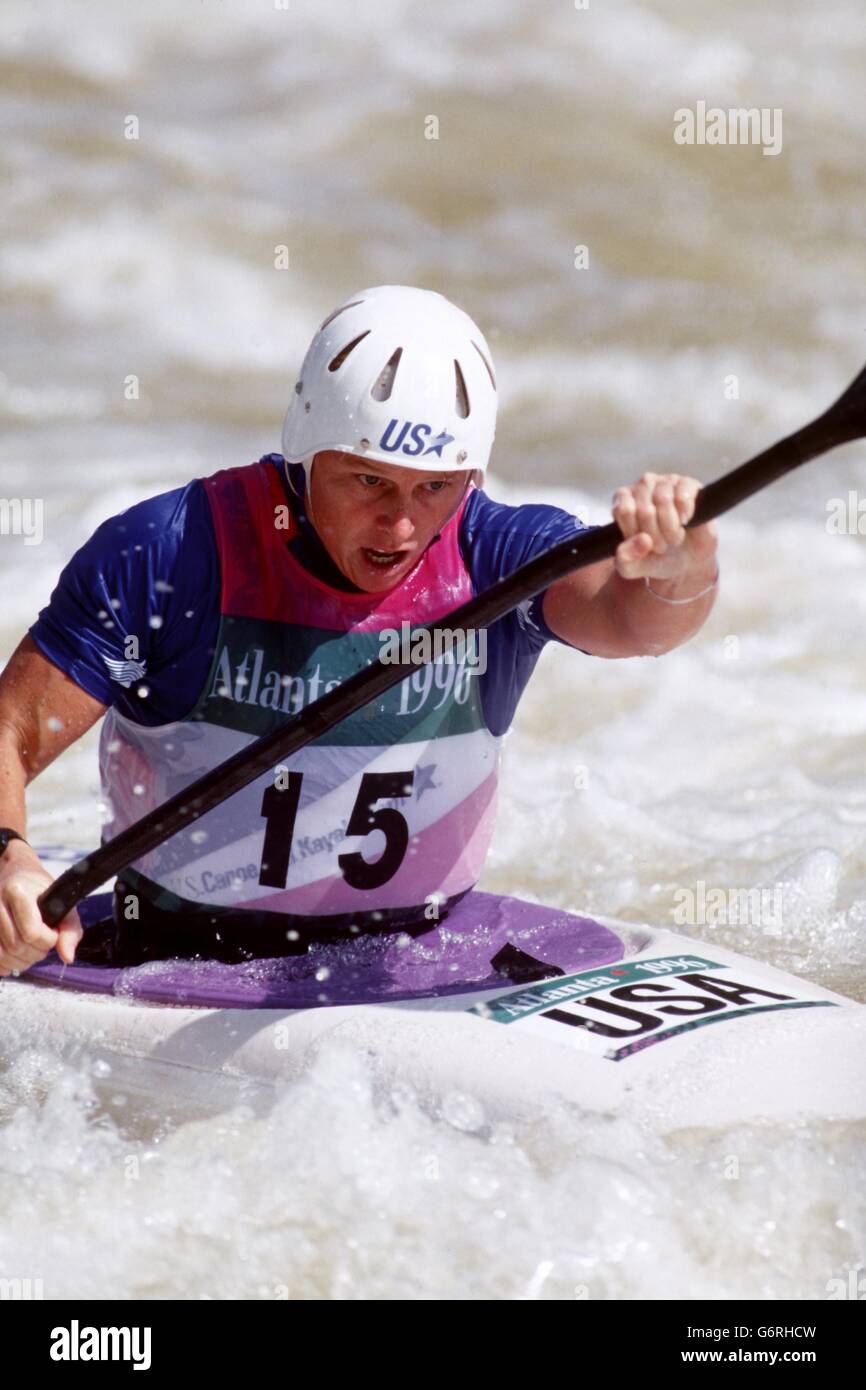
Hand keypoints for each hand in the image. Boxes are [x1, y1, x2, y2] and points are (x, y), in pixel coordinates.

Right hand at [0, 840, 82, 975]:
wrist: (15, 873)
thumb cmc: (40, 889)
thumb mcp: (62, 902)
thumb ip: (70, 930)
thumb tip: (67, 957)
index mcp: (18, 892)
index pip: (31, 932)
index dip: (48, 940)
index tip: (54, 934)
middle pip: (16, 946)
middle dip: (36, 953)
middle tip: (44, 945)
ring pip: (2, 955)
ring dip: (21, 962)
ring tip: (32, 952)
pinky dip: (5, 964)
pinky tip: (15, 957)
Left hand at [612, 472, 717, 583]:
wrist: (687, 560)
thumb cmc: (657, 557)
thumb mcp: (633, 568)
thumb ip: (625, 560)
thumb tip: (642, 540)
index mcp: (623, 500)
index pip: (624, 510)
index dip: (635, 533)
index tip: (643, 544)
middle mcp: (642, 486)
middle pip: (644, 509)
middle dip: (656, 536)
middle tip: (662, 545)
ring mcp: (666, 482)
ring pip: (663, 500)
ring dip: (671, 528)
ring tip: (674, 537)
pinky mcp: (688, 484)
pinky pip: (683, 495)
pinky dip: (685, 514)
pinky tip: (686, 522)